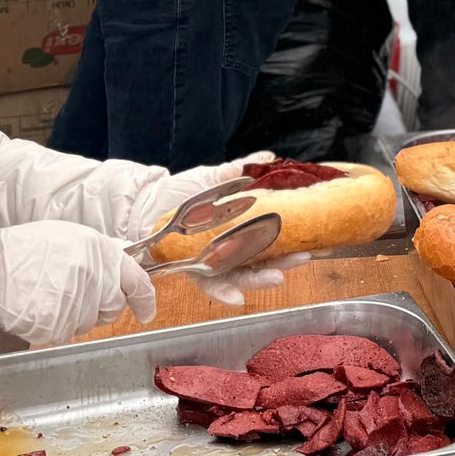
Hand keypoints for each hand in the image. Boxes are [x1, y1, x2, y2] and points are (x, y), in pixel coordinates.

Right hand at [0, 219, 155, 344]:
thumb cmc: (22, 251)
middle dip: (101, 307)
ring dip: (75, 315)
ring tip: (48, 295)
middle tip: (75, 295)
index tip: (147, 311)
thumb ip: (97, 254)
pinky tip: (39, 308)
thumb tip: (119, 265)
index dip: (145, 299)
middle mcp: (94, 276)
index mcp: (99, 250)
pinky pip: (66, 332)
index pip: (136, 280)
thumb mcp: (67, 237)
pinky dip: (55, 326)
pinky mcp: (60, 325)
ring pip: (89, 322)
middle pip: (114, 307)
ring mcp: (78, 302)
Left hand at [126, 151, 307, 305]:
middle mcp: (227, 251)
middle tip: (302, 258)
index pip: (269, 242)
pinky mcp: (191, 271)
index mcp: (237, 231)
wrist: (143, 203)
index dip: (290, 246)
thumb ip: (239, 170)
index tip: (311, 245)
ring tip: (276, 278)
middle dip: (282, 264)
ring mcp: (211, 263)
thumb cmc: (176, 192)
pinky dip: (224, 293)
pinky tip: (237, 298)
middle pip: (260, 263)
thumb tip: (269, 157)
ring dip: (259, 281)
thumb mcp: (212, 178)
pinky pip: (209, 285)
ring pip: (240, 277)